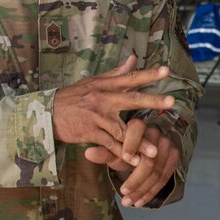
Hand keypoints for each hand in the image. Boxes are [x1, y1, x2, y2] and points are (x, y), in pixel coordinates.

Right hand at [52, 55, 175, 166]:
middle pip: (131, 99)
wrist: (48, 113)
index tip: (166, 70)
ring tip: (155, 151)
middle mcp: (103, 98)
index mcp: (106, 85)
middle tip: (171, 102)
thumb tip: (134, 58)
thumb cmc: (74, 97)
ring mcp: (96, 116)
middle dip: (152, 101)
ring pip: (122, 129)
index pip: (130, 78)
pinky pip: (109, 144)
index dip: (148, 74)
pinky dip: (122, 153)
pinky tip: (134, 161)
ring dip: (139, 142)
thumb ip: (117, 73)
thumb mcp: (94, 81)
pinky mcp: (89, 132)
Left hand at [82, 116, 182, 207]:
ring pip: (156, 173)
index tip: (126, 159)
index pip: (137, 131)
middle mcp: (156, 133)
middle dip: (135, 180)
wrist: (148, 146)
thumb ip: (104, 152)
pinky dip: (151, 192)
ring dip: (142, 190)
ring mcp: (168, 145)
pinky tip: (140, 201)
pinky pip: (165, 178)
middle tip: (123, 193)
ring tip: (128, 202)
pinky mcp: (175, 156)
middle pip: (148, 160)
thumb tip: (88, 153)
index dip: (131, 146)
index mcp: (139, 125)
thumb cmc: (126, 147)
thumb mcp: (115, 150)